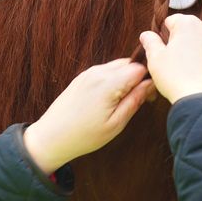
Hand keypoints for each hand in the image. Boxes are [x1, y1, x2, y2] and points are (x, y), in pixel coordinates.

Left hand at [23, 58, 155, 174]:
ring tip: (124, 101)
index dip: (149, 80)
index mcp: (108, 83)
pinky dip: (113, 80)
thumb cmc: (84, 135)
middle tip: (140, 99)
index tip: (149, 97)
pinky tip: (110, 99)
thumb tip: (150, 84)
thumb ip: (135, 100)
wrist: (51, 136)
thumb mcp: (116, 124)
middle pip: (129, 63)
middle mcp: (98, 72)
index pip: (139, 68)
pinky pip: (105, 71)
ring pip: (117, 66)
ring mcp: (88, 73)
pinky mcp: (82, 77)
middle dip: (138, 78)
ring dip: (126, 78)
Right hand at [140, 14, 201, 103]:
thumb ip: (150, 41)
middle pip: (183, 30)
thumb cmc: (177, 77)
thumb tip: (146, 35)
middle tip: (167, 60)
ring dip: (185, 51)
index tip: (158, 49)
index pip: (169, 20)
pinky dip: (196, 60)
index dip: (160, 35)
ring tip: (178, 69)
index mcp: (188, 23)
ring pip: (194, 42)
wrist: (201, 100)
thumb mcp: (155, 57)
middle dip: (174, 42)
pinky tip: (190, 74)